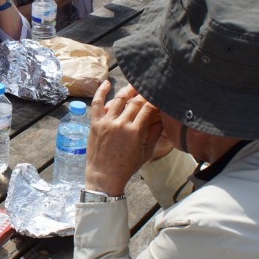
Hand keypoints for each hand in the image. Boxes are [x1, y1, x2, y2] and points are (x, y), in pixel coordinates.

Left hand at [84, 80, 164, 195]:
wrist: (104, 176)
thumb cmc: (126, 167)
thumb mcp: (146, 152)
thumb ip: (154, 134)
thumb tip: (163, 119)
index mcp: (135, 131)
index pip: (148, 108)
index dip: (155, 100)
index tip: (159, 95)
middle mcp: (120, 124)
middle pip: (135, 102)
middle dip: (144, 93)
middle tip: (149, 87)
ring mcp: (106, 122)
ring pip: (118, 99)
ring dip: (128, 90)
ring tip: (134, 84)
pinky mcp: (95, 123)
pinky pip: (97, 103)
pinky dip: (101, 91)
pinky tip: (107, 83)